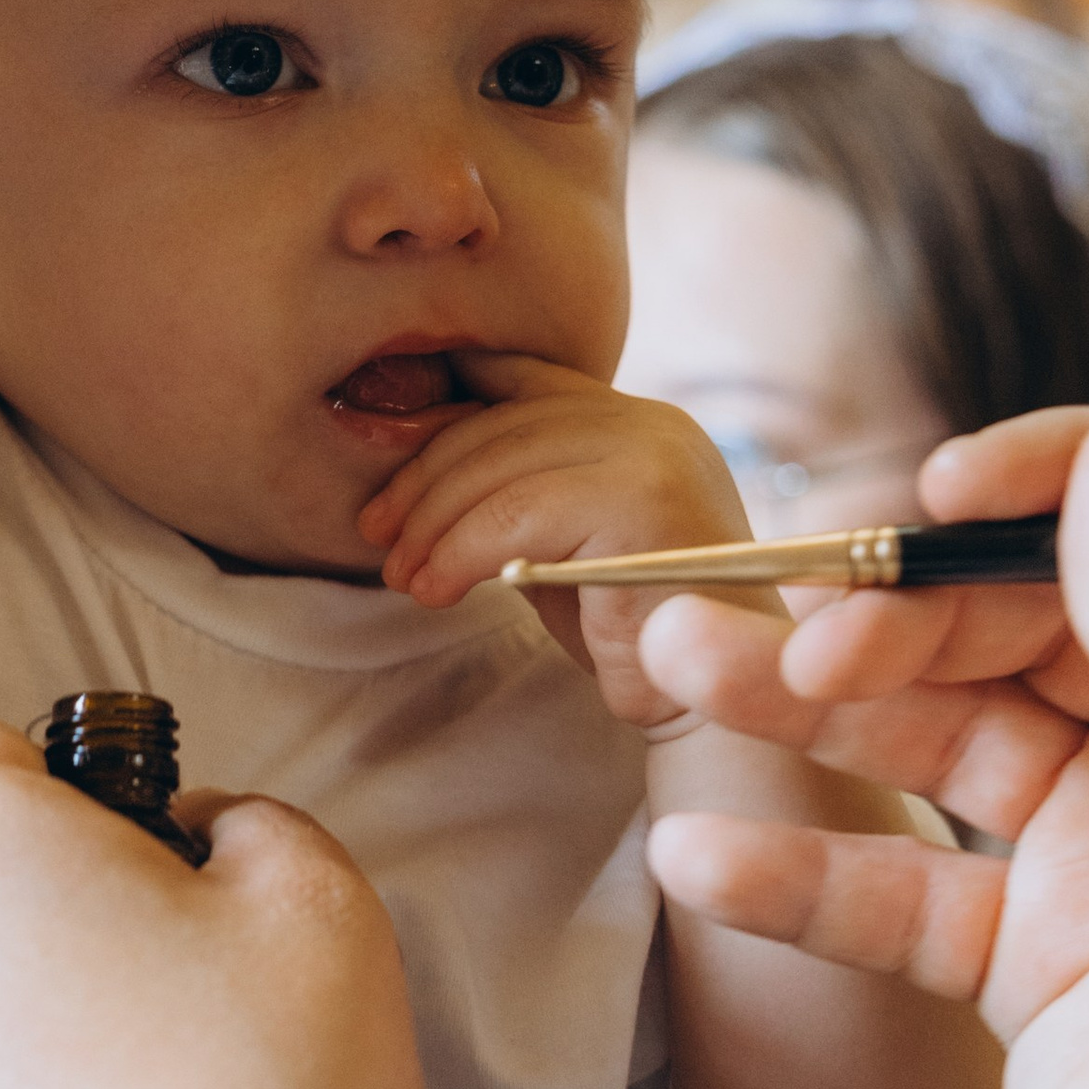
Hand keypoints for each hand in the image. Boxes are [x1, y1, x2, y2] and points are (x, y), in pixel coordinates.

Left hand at [358, 352, 746, 724]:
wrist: (710, 706)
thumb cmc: (628, 630)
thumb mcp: (562, 540)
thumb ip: (518, 490)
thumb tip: (417, 464)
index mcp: (639, 421)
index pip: (525, 382)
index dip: (446, 413)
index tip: (391, 473)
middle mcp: (654, 424)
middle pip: (505, 423)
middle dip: (425, 480)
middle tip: (378, 536)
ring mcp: (655, 455)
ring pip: (503, 468)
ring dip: (434, 525)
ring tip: (405, 576)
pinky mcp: (645, 500)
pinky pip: (518, 515)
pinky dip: (460, 553)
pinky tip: (437, 590)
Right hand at [638, 402, 1088, 1088]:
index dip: (1065, 477)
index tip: (936, 489)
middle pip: (1039, 609)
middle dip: (901, 603)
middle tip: (789, 635)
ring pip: (942, 727)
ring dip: (807, 697)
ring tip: (670, 662)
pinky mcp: (1031, 960)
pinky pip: (893, 881)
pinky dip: (795, 862)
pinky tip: (693, 852)